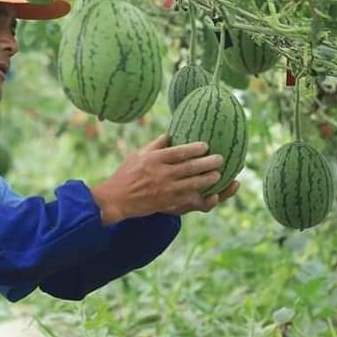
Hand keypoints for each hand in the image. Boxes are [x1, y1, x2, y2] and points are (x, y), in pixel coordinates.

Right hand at [90, 133, 232, 224]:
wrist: (116, 199)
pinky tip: (209, 192)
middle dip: (208, 163)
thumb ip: (155, 145)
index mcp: (154, 159)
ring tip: (218, 175)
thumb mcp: (137, 155)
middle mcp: (161, 173)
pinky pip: (187, 197)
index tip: (206, 146)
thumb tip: (170, 134)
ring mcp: (165, 189)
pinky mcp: (167, 203)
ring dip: (208, 179)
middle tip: (219, 159)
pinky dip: (199, 194)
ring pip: (193, 183)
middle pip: (190, 167)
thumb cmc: (126, 174)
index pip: (179, 152)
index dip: (195, 149)